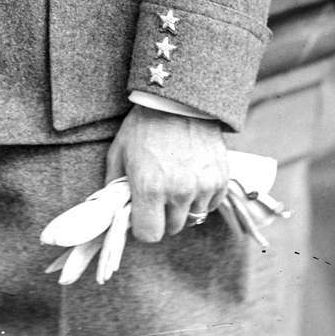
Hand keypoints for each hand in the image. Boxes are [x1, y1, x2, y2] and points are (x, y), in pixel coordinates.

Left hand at [105, 105, 228, 242]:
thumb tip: (115, 210)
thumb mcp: (119, 152)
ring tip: (176, 181)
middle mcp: (178, 192)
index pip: (149, 235)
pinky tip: (192, 176)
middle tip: (159, 193)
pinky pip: (211, 204)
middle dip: (163, 216)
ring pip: (194, 217)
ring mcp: (202, 186)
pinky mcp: (220, 179)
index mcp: (149, 188)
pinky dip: (203, 197)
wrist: (179, 100)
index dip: (143, 227)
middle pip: (172, 228)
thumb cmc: (144, 125)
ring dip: (184, 207)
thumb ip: (114, 186)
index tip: (143, 214)